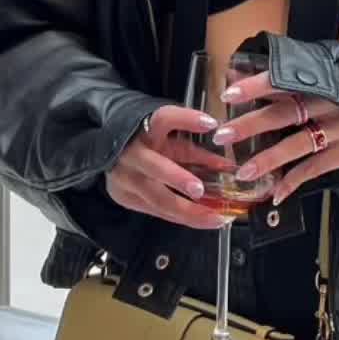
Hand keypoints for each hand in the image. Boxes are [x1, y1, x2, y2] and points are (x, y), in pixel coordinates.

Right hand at [105, 105, 227, 229]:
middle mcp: (132, 153)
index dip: (187, 119)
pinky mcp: (124, 197)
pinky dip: (181, 218)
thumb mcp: (170, 138)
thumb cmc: (148, 142)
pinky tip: (201, 221)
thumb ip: (196, 150)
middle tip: (200, 190)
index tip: (210, 123)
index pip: (164, 118)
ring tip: (215, 218)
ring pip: (157, 198)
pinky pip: (157, 211)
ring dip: (189, 211)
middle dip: (179, 179)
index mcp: (144, 128)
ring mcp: (124, 177)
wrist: (112, 151)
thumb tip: (227, 166)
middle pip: (155, 166)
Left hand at [215, 70, 338, 205]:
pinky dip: (295, 181)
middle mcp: (329, 101)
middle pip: (285, 113)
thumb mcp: (313, 75)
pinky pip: (316, 168)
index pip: (281, 79)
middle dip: (251, 125)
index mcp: (317, 78)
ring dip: (269, 159)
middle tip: (222, 136)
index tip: (227, 94)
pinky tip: (275, 193)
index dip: (255, 86)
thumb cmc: (337, 88)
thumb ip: (274, 76)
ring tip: (243, 172)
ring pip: (299, 144)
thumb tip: (233, 70)